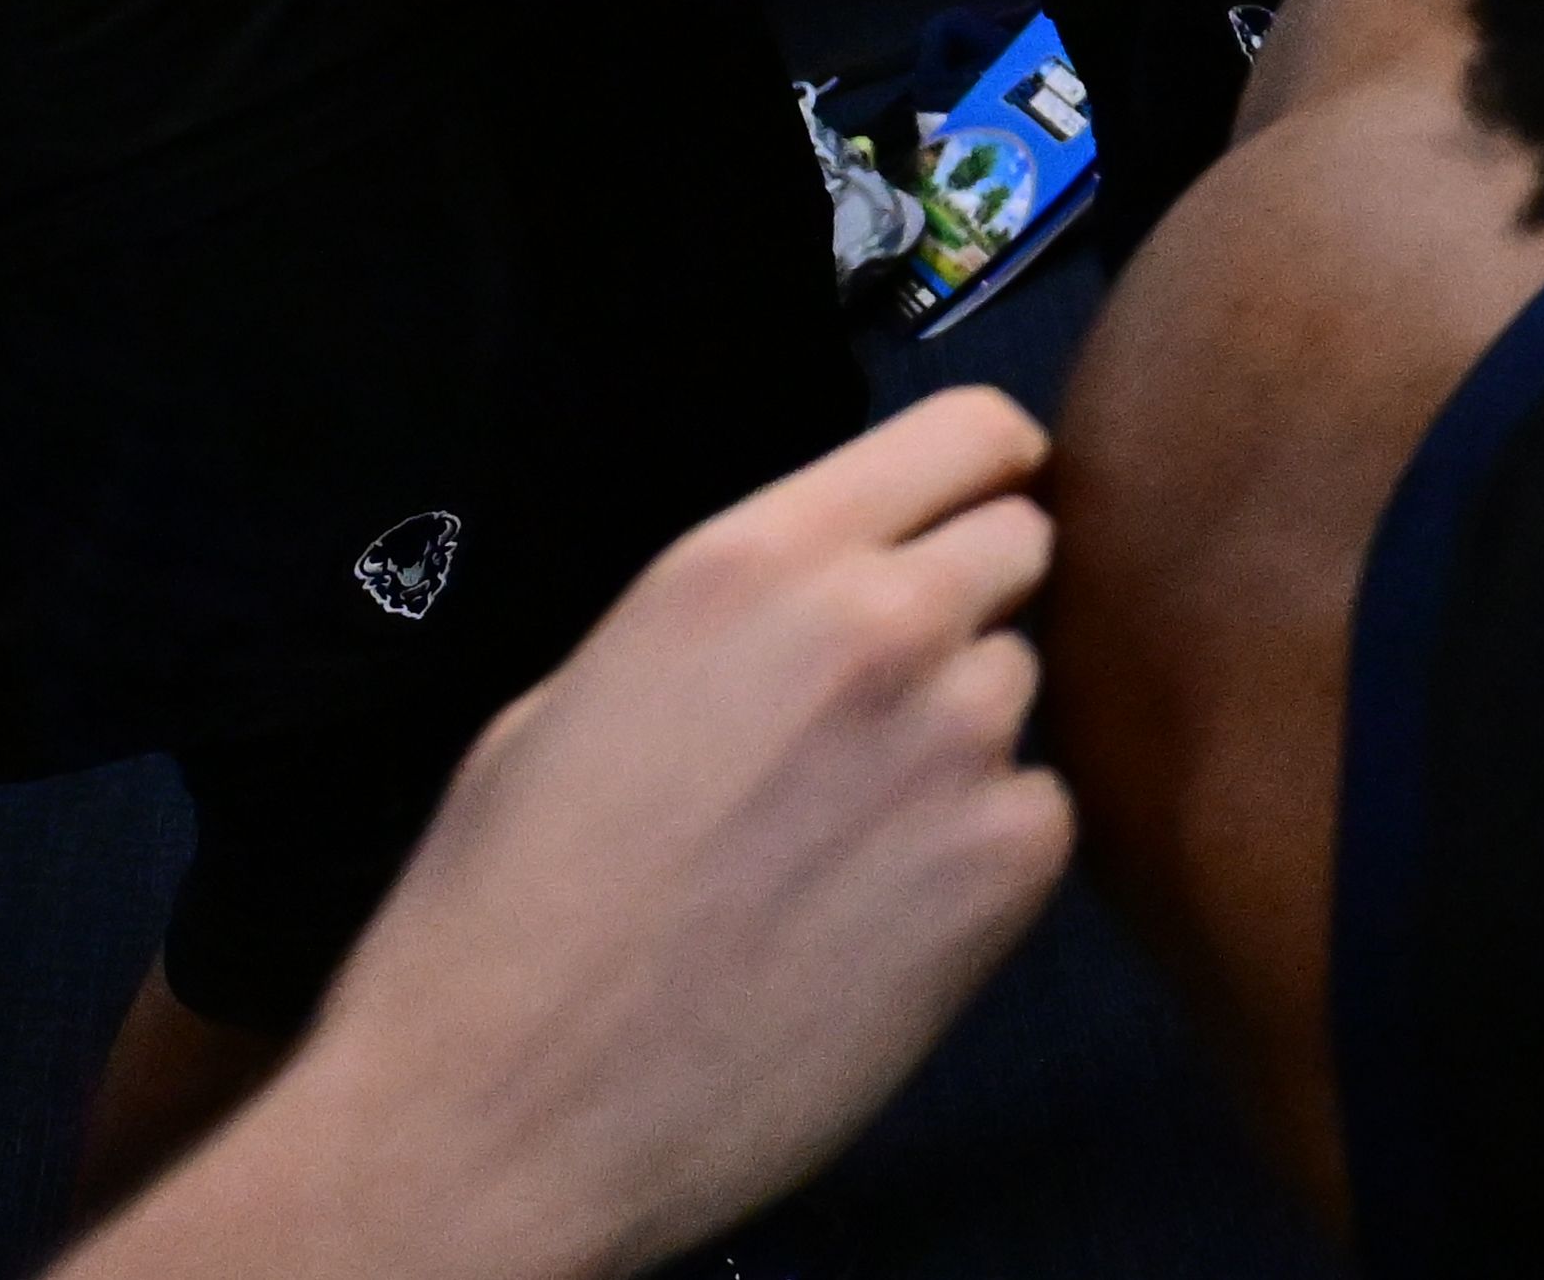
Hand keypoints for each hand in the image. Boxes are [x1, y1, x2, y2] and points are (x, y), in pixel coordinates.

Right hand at [152, 388, 1068, 1279]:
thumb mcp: (589, 687)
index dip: (987, 471)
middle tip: (889, 703)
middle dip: (975, 603)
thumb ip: (742, 614)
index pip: (970, 430)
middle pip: (1023, 545)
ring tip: (846, 839)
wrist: (503, 1113)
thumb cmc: (511, 916)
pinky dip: (984, 855)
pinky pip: (1040, 814)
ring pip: (1023, 688)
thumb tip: (826, 585)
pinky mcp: (1005, 863)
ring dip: (965, 739)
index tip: (981, 507)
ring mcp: (956, 740)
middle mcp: (876, 624)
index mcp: (756, 561)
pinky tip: (876, 917)